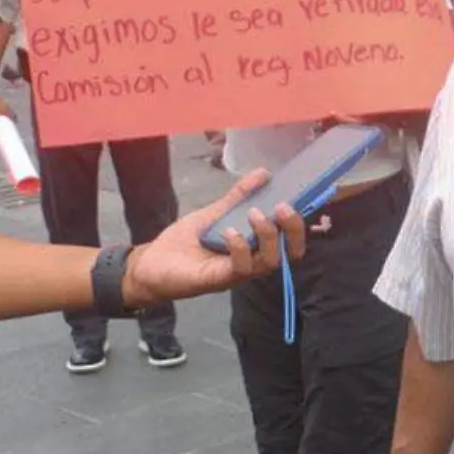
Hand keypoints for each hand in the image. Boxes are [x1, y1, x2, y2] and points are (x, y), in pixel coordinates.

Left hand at [122, 171, 305, 305]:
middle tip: (284, 207)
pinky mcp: (219, 280)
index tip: (304, 197)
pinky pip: (240, 268)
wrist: (149, 265)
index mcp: (256, 246)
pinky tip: (229, 231)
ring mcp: (238, 274)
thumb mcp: (213, 213)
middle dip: (294, 229)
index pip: (291, 238)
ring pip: (270, 261)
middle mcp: (253, 261)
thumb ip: (237, 197)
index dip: (303, 221)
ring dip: (267, 236)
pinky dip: (239, 247)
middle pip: (290, 252)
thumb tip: (263, 173)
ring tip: (255, 214)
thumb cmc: (182, 243)